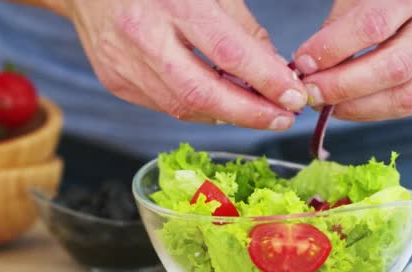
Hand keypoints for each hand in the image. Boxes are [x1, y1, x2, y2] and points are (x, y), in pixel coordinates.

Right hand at [61, 0, 306, 129]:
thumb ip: (242, 29)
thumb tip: (274, 71)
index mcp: (171, 2)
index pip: (228, 52)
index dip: (266, 81)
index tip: (295, 97)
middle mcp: (143, 36)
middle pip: (203, 94)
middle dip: (249, 114)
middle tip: (282, 119)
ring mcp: (123, 64)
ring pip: (184, 108)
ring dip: (227, 116)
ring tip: (258, 112)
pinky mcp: (116, 82)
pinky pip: (166, 106)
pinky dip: (200, 109)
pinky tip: (220, 104)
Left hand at [294, 0, 411, 120]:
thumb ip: (344, 21)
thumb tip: (310, 62)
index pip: (373, 24)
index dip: (333, 48)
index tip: (302, 62)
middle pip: (392, 68)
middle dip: (342, 86)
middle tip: (310, 93)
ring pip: (405, 97)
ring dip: (357, 107)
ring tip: (326, 104)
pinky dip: (376, 110)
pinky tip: (353, 106)